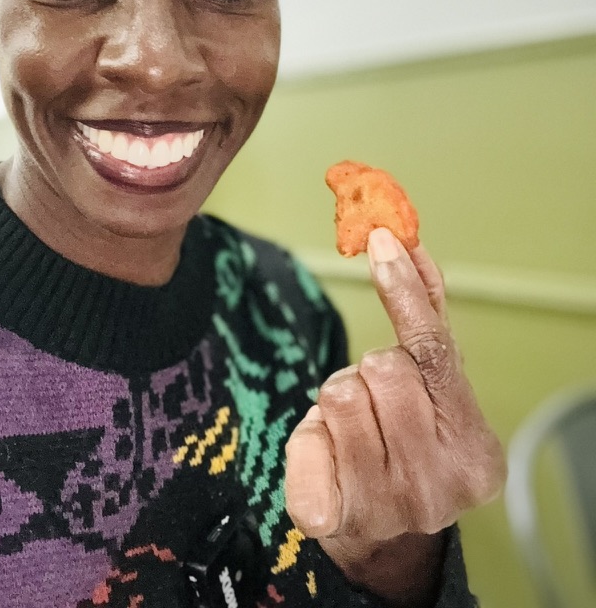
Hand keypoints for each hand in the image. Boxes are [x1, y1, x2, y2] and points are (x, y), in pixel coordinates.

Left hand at [284, 228, 505, 605]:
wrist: (386, 539)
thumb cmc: (410, 444)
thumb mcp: (434, 390)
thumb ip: (428, 321)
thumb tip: (409, 244)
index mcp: (475, 450)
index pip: (434, 352)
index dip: (405, 291)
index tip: (382, 240)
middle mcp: (438, 484)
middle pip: (380, 366)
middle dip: (372, 370)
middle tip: (379, 403)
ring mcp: (385, 506)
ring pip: (339, 391)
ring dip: (341, 399)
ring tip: (356, 431)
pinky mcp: (330, 516)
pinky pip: (304, 438)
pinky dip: (310, 437)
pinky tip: (330, 456)